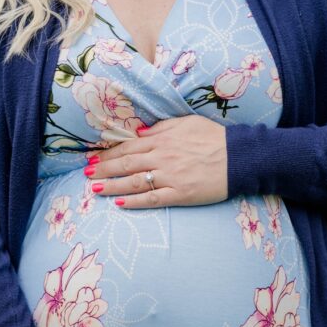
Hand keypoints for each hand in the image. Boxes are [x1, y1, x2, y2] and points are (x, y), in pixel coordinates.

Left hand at [86, 116, 226, 208]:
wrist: (241, 157)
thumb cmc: (214, 138)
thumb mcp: (187, 123)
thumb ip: (161, 127)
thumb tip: (138, 132)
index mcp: (163, 139)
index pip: (128, 147)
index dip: (108, 154)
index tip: (93, 159)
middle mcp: (163, 157)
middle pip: (126, 164)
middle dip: (103, 169)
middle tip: (85, 175)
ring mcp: (170, 177)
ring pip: (134, 182)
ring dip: (112, 186)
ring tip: (94, 189)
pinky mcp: (180, 194)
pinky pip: (153, 199)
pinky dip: (135, 202)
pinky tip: (119, 204)